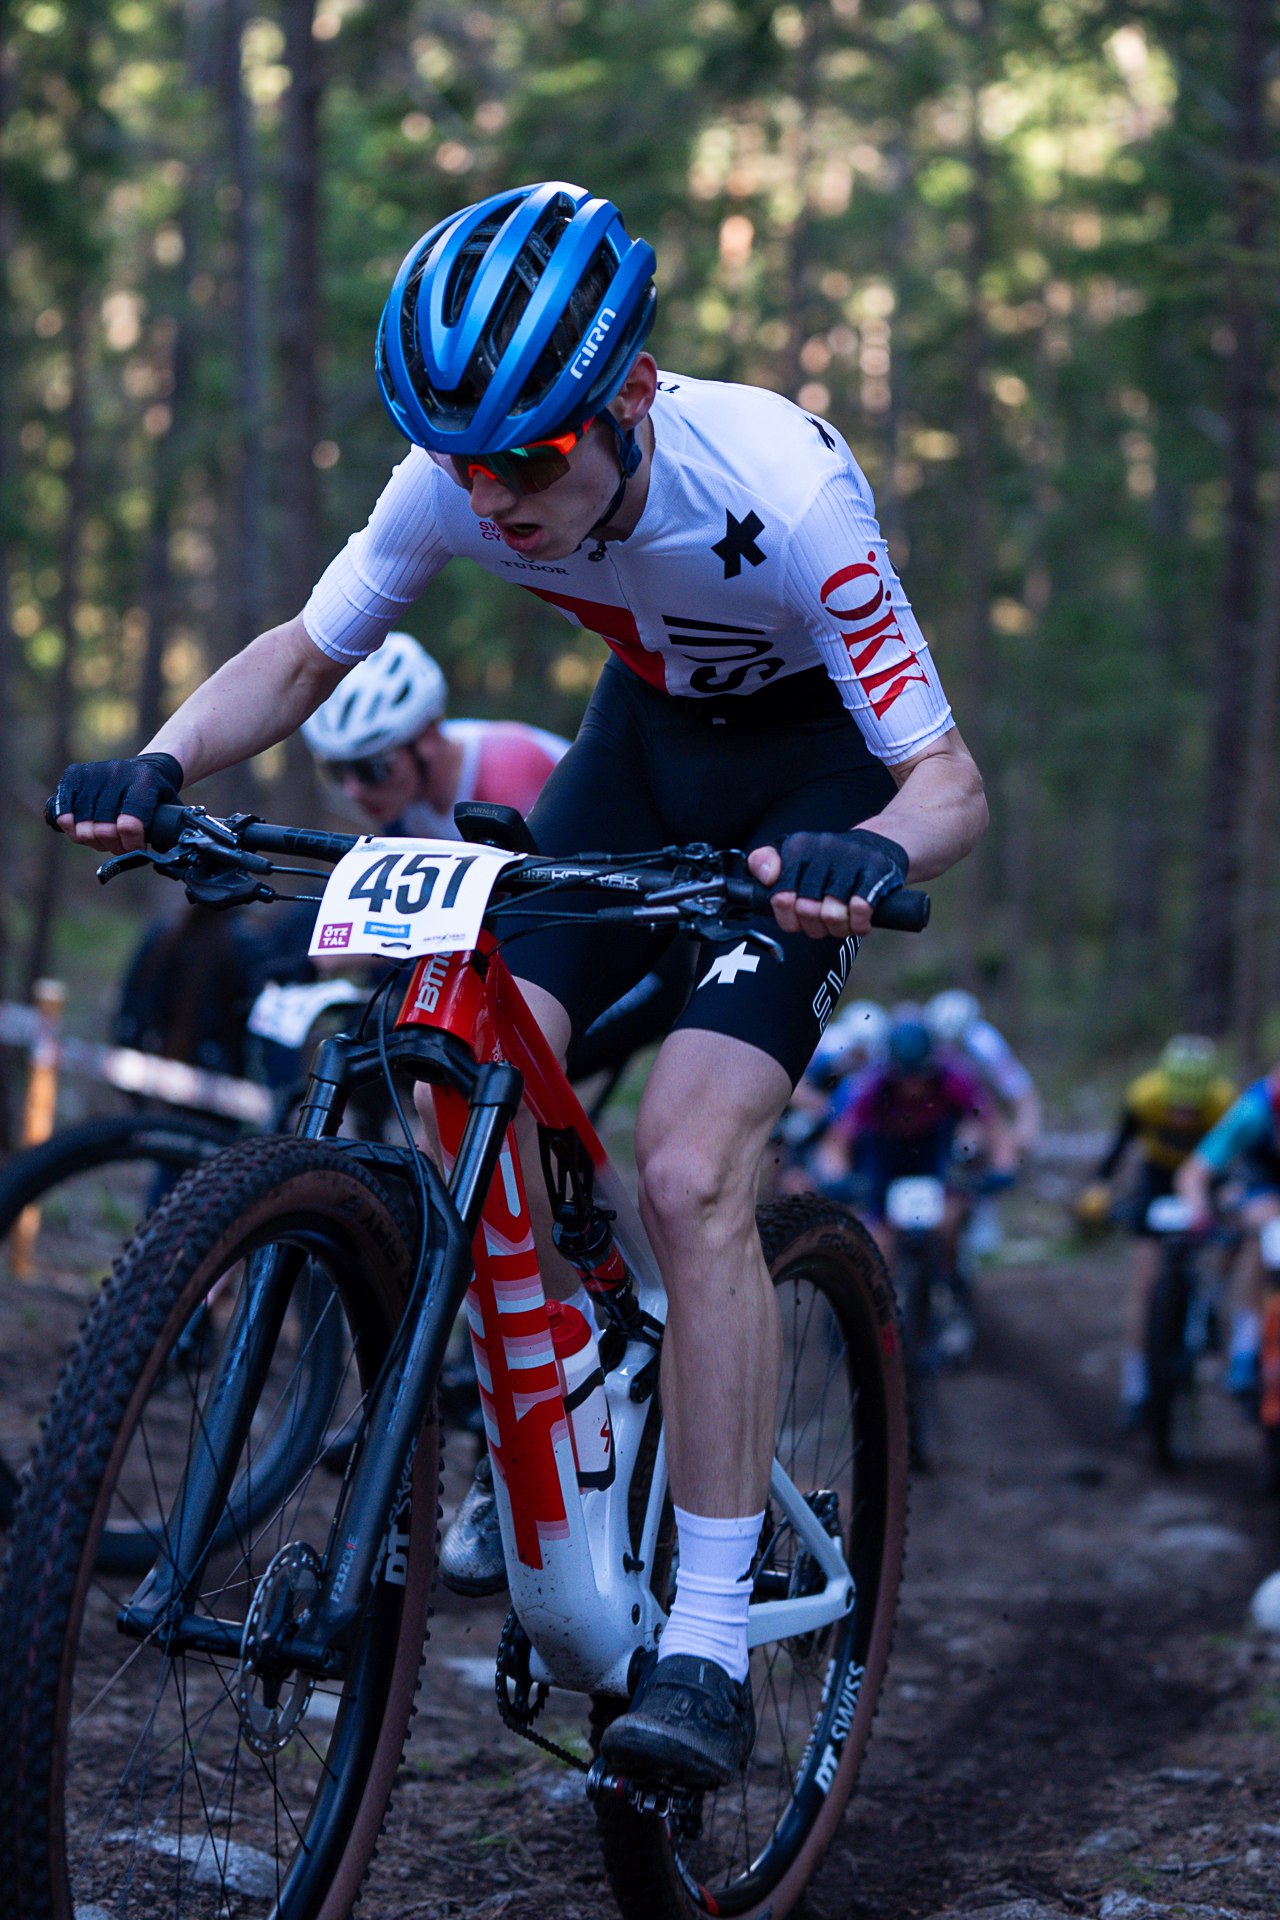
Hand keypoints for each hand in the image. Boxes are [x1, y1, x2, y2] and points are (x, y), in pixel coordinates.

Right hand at [45, 753, 183, 853]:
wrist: (147, 767)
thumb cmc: (159, 796)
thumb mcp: (172, 809)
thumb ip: (168, 832)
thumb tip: (160, 858)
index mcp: (144, 781)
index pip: (129, 824)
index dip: (131, 844)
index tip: (138, 848)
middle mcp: (116, 774)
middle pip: (104, 828)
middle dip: (114, 846)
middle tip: (121, 848)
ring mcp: (93, 773)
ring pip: (83, 825)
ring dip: (94, 841)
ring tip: (105, 840)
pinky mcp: (74, 776)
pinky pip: (63, 812)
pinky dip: (71, 827)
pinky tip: (81, 831)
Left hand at [749, 828, 908, 940]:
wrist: (878, 846)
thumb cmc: (829, 861)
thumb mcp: (792, 856)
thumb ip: (763, 863)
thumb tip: (767, 877)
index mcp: (799, 847)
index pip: (780, 896)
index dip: (787, 916)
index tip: (796, 916)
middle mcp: (824, 848)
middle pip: (806, 910)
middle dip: (813, 925)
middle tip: (821, 921)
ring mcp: (852, 859)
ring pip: (832, 914)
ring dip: (837, 928)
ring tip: (840, 921)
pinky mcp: (877, 870)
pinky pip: (860, 910)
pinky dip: (858, 924)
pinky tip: (858, 920)